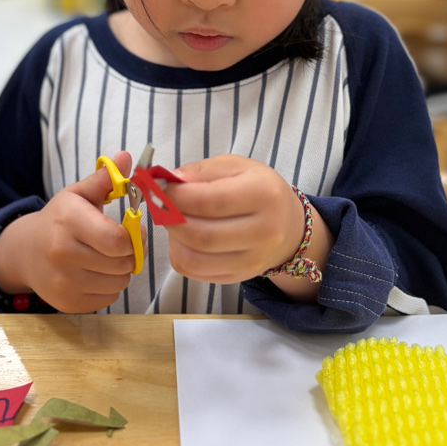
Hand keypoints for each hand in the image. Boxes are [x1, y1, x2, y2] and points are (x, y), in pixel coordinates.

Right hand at [0, 150, 143, 312]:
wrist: (24, 252)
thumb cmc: (59, 219)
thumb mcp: (78, 194)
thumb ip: (105, 178)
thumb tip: (126, 157)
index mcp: (68, 221)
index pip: (117, 240)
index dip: (135, 237)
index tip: (134, 229)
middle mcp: (62, 253)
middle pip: (122, 264)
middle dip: (130, 254)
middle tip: (124, 244)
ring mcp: (63, 282)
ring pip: (118, 283)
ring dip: (121, 271)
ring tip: (109, 258)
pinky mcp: (66, 303)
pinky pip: (108, 299)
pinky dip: (109, 287)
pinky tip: (97, 273)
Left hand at [163, 155, 306, 284]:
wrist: (288, 226)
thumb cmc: (258, 189)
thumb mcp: (236, 167)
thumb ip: (202, 171)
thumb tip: (168, 181)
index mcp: (264, 195)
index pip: (208, 201)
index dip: (175, 196)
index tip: (157, 187)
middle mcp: (264, 232)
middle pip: (200, 235)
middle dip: (169, 219)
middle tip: (158, 205)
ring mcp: (252, 261)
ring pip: (194, 259)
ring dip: (172, 239)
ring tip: (171, 221)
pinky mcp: (239, 278)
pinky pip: (195, 273)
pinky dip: (180, 255)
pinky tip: (182, 239)